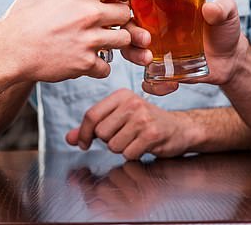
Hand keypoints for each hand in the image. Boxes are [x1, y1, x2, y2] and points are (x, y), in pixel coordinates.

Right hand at [0, 0, 136, 82]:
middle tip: (106, 22)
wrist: (9, 50)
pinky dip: (99, 67)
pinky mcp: (85, 63)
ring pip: (123, 40)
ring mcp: (90, 40)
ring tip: (97, 41)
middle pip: (126, 13)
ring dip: (113, 42)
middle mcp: (90, 13)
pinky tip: (86, 61)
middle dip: (118, 18)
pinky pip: (107, 67)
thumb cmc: (20, 19)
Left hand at [65, 88, 198, 159]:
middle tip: (124, 137)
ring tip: (135, 140)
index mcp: (121, 95)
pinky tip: (143, 146)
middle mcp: (132, 103)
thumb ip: (93, 127)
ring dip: (122, 149)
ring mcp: (143, 118)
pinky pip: (128, 154)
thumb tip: (70, 138)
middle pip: (101, 132)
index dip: (84, 133)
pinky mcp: (152, 134)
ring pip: (113, 145)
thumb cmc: (147, 123)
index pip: (92, 115)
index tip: (84, 143)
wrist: (180, 129)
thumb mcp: (120, 118)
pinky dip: (133, 155)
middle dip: (109, 141)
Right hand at [122, 0, 248, 95]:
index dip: (129, 10)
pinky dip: (153, 85)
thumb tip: (210, 8)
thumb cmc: (224, 30)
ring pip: (131, 53)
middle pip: (127, 31)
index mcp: (163, 10)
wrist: (231, 58)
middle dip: (130, 37)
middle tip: (145, 42)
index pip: (136, 6)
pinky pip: (149, 81)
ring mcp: (156, 52)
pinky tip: (170, 85)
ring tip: (149, 62)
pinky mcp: (163, 71)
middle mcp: (154, 30)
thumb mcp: (227, 12)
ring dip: (134, 57)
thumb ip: (222, 7)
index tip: (135, 14)